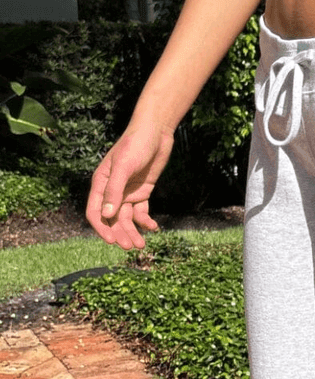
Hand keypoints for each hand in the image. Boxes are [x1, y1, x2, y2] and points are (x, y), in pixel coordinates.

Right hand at [86, 125, 174, 248]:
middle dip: (120, 234)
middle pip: (112, 220)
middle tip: (131, 247)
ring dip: (133, 232)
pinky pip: (141, 212)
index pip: (95, 212)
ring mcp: (127, 193)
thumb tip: (106, 216)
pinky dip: (146, 222)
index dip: (101, 229)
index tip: (112, 241)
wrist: (156, 132)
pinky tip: (154, 228)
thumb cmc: (135, 145)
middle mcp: (112, 191)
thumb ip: (114, 190)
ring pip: (127, 219)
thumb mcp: (124, 167)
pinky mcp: (142, 192)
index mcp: (101, 184)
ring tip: (141, 245)